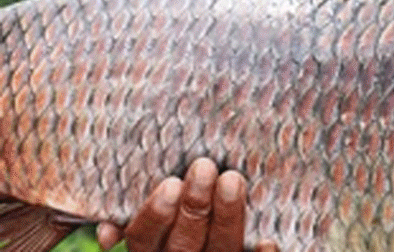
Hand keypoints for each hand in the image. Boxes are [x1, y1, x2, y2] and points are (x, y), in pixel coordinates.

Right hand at [95, 158, 276, 251]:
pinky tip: (267, 241)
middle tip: (204, 168)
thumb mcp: (153, 218)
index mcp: (151, 250)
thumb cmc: (179, 215)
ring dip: (227, 218)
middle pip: (182, 247)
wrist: (206, 237)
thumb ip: (141, 216)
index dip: (154, 216)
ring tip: (232, 180)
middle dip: (193, 208)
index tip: (170, 183)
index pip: (142, 239)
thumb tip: (107, 229)